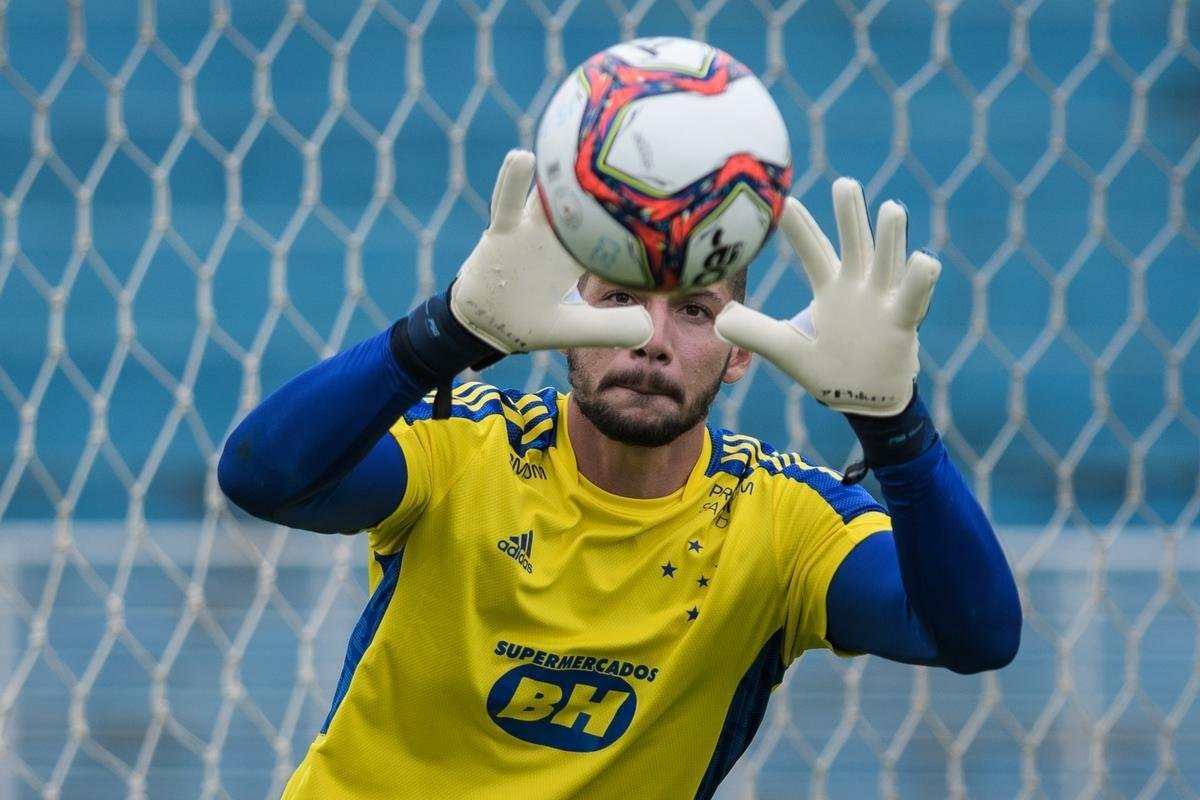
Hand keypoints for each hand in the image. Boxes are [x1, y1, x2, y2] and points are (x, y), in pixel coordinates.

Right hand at [450, 150, 652, 352]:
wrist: (484, 325)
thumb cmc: (529, 321)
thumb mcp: (571, 329)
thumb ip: (606, 328)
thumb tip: (649, 328)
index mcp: (579, 254)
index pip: (613, 230)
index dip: (637, 212)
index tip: (666, 191)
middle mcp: (557, 235)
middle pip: (585, 202)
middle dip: (606, 181)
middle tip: (636, 151)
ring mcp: (529, 228)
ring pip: (549, 195)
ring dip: (561, 172)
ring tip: (579, 143)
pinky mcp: (502, 231)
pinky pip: (506, 204)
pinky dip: (512, 182)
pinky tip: (522, 158)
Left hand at [714, 178, 940, 416]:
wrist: (864, 400)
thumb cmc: (829, 368)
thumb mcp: (787, 350)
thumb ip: (756, 332)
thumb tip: (718, 321)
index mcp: (831, 288)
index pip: (813, 250)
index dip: (799, 227)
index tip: (782, 199)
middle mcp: (858, 288)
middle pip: (854, 245)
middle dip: (850, 216)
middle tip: (844, 183)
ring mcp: (882, 303)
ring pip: (886, 264)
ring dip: (889, 239)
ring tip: (891, 208)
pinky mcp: (900, 324)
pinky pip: (911, 301)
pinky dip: (918, 283)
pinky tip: (924, 260)